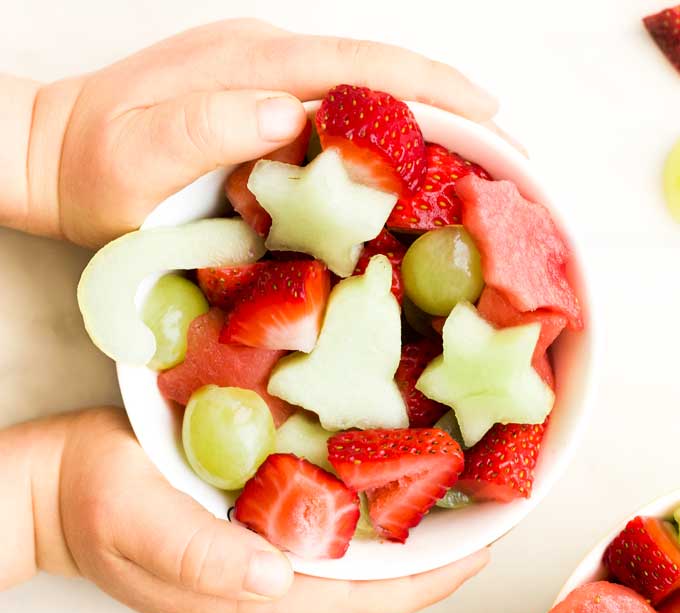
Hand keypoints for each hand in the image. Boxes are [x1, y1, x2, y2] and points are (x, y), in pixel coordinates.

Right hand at [19, 408, 487, 612]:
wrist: (56, 488)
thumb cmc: (91, 496)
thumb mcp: (136, 519)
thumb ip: (200, 557)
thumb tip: (275, 581)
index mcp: (243, 601)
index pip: (358, 602)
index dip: (427, 581)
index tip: (482, 548)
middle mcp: (261, 595)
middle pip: (369, 592)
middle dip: (434, 565)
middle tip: (487, 521)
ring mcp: (256, 572)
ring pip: (353, 570)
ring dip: (407, 544)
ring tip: (455, 507)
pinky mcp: (248, 543)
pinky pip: (326, 543)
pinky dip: (367, 525)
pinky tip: (385, 493)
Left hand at [26, 18, 496, 247]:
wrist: (54, 152)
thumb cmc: (96, 169)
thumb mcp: (139, 154)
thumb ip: (210, 126)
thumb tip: (293, 111)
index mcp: (250, 67)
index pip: (363, 65)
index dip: (432, 86)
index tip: (491, 115)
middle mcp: (263, 58)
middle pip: (376, 68)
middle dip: (445, 99)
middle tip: (502, 142)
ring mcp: (259, 74)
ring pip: (359, 86)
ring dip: (417, 114)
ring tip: (467, 152)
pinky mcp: (252, 96)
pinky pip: (332, 105)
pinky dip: (376, 127)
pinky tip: (395, 154)